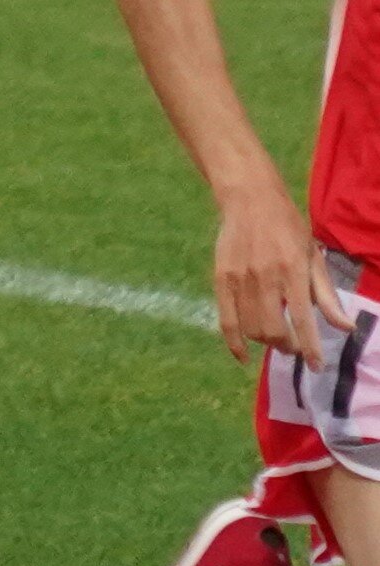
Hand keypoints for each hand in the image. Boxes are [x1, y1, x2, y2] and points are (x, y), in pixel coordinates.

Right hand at [213, 181, 352, 368]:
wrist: (249, 199)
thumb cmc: (288, 227)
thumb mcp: (314, 256)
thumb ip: (327, 295)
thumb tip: (345, 328)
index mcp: (293, 270)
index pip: (303, 320)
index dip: (310, 348)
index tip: (316, 366)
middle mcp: (266, 277)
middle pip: (274, 330)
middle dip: (288, 346)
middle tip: (295, 346)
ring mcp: (240, 279)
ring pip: (252, 328)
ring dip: (267, 342)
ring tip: (277, 339)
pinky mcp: (220, 280)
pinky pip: (226, 321)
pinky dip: (234, 344)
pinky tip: (243, 356)